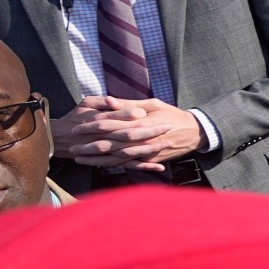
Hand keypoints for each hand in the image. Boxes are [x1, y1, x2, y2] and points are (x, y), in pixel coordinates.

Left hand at [55, 96, 204, 166]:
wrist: (196, 132)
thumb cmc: (173, 115)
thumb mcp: (153, 104)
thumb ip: (129, 104)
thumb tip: (109, 101)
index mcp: (140, 122)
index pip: (110, 124)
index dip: (91, 126)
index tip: (76, 127)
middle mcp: (141, 138)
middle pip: (109, 143)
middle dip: (89, 146)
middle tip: (72, 147)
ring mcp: (146, 151)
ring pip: (116, 157)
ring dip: (96, 159)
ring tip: (79, 159)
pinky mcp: (150, 160)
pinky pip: (128, 164)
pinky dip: (113, 166)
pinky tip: (99, 166)